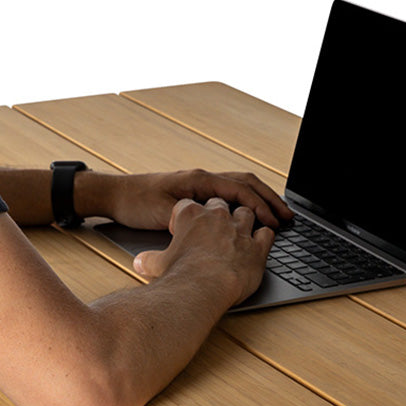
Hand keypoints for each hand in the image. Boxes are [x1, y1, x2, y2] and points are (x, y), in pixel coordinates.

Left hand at [97, 168, 292, 229]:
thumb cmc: (136, 202)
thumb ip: (184, 218)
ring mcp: (200, 186)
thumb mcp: (160, 213)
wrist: (118, 195)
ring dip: (260, 201)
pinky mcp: (196, 195)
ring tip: (276, 217)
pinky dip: (245, 204)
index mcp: (199, 180)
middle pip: (247, 184)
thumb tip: (206, 226)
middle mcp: (203, 179)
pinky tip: (250, 218)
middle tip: (288, 217)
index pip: (240, 189)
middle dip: (269, 200)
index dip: (260, 206)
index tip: (274, 222)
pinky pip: (229, 196)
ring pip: (240, 188)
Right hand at [133, 197, 274, 304]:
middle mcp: (217, 217)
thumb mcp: (156, 266)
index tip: (183, 227)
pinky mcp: (257, 247)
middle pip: (220, 204)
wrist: (203, 289)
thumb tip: (139, 263)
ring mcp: (239, 229)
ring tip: (241, 229)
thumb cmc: (179, 276)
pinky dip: (265, 234)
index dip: (185, 215)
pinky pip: (266, 233)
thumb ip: (148, 260)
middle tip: (214, 227)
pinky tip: (261, 240)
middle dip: (218, 213)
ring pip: (246, 212)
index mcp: (190, 216)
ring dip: (244, 218)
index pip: (187, 206)